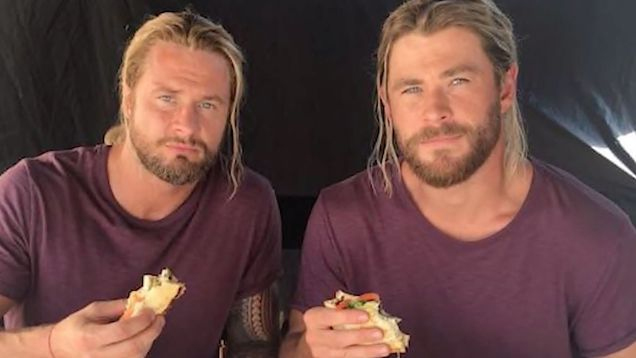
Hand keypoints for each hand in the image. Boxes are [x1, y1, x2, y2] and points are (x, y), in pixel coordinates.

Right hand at [49, 299, 164, 357]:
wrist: (57, 349)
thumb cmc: (76, 326)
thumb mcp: (93, 310)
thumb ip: (117, 306)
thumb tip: (142, 301)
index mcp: (90, 337)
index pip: (123, 330)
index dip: (142, 320)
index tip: (152, 311)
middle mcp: (96, 356)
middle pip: (134, 348)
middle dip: (152, 332)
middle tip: (160, 319)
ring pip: (136, 357)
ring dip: (149, 341)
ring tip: (151, 327)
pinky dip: (142, 350)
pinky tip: (142, 339)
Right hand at [301, 306, 389, 357]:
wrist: (313, 341)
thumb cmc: (328, 321)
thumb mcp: (332, 310)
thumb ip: (348, 307)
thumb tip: (374, 301)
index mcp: (313, 318)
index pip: (329, 317)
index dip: (348, 316)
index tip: (366, 316)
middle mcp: (314, 338)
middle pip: (338, 339)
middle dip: (360, 336)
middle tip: (379, 333)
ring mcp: (321, 354)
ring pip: (346, 355)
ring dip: (367, 351)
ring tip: (385, 348)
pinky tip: (377, 354)